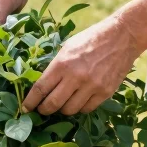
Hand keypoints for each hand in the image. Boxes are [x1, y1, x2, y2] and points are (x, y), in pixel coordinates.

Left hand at [22, 13, 139, 115]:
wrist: (122, 36)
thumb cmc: (90, 39)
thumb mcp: (67, 47)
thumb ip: (54, 66)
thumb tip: (42, 85)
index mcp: (62, 64)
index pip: (40, 89)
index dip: (30, 101)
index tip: (25, 108)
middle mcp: (76, 77)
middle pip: (53, 104)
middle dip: (43, 110)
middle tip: (41, 110)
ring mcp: (92, 86)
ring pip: (69, 110)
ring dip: (62, 110)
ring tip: (61, 104)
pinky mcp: (105, 92)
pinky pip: (86, 109)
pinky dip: (79, 108)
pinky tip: (78, 101)